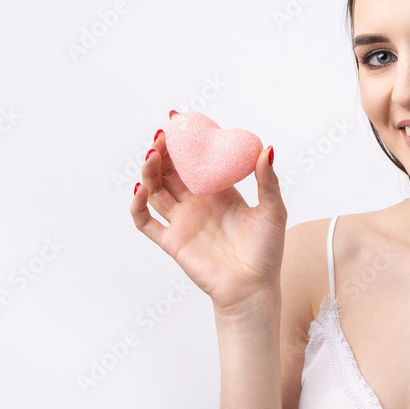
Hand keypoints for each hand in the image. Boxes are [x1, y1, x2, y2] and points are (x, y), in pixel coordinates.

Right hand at [130, 124, 285, 313]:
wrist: (254, 288)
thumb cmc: (267, 252)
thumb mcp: (272, 210)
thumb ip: (267, 180)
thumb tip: (267, 148)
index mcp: (219, 192)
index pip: (196, 161)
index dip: (186, 142)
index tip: (180, 120)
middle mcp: (197, 203)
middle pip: (171, 171)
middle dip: (164, 151)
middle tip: (163, 133)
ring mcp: (182, 222)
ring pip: (155, 191)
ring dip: (149, 172)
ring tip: (152, 154)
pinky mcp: (171, 242)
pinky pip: (145, 222)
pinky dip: (137, 206)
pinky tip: (140, 190)